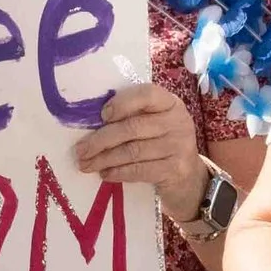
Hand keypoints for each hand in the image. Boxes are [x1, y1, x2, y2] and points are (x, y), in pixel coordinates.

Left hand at [76, 82, 203, 207]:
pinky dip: (118, 172)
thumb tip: (91, 123)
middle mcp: (178, 121)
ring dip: (105, 159)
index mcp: (170, 103)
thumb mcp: (154, 123)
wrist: (190, 176)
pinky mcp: (175, 169)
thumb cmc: (162, 143)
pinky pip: (140, 170)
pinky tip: (105, 174)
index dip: (122, 103)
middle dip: (101, 139)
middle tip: (81, 150)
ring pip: (133, 151)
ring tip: (87, 164)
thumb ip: (132, 116)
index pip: (147, 94)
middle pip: (133, 127)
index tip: (102, 115)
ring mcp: (179, 146)